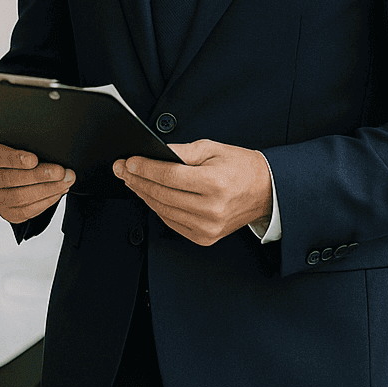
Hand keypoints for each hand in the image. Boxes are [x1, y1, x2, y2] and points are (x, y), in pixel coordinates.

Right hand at [0, 133, 73, 223]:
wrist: (18, 165)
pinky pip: (25, 212)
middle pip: (9, 180)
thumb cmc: (20, 147)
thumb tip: (47, 143)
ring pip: (19, 198)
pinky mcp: (5, 212)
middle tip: (60, 171)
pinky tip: (58, 192)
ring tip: (65, 181)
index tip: (34, 159)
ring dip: (47, 190)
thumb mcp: (19, 136)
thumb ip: (26, 137)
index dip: (14, 159)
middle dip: (39, 176)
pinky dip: (45, 202)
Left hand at [113, 140, 271, 245]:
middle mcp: (211, 209)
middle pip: (161, 194)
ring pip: (163, 210)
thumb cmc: (240, 167)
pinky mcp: (205, 237)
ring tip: (131, 180)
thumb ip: (181, 151)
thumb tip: (153, 153)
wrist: (266, 191)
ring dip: (143, 194)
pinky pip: (171, 222)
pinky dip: (157, 208)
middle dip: (137, 180)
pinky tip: (149, 195)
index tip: (128, 162)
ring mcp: (208, 227)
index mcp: (214, 184)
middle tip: (121, 170)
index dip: (144, 168)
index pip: (168, 176)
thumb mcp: (212, 149)